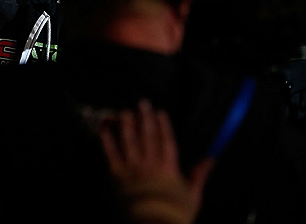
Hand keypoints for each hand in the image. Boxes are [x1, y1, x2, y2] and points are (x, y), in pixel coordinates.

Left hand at [99, 100, 214, 223]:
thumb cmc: (174, 214)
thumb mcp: (192, 196)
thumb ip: (199, 175)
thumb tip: (211, 158)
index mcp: (168, 167)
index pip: (166, 140)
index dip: (163, 125)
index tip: (160, 112)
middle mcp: (150, 163)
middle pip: (147, 135)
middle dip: (145, 118)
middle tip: (142, 103)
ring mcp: (132, 167)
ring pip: (128, 140)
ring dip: (126, 124)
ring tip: (124, 111)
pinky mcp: (116, 174)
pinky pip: (110, 152)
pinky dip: (106, 139)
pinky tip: (104, 127)